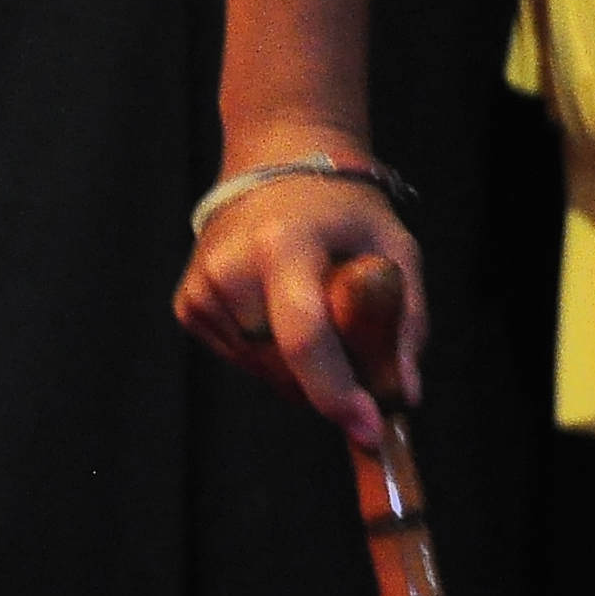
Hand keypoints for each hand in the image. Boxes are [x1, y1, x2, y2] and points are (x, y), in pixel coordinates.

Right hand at [173, 167, 427, 448]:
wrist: (278, 168)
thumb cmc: (345, 212)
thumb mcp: (395, 248)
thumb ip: (406, 319)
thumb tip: (403, 394)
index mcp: (284, 244)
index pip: (304, 335)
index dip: (336, 390)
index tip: (368, 428)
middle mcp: (232, 268)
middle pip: (285, 366)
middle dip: (330, 380)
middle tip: (359, 350)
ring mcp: (203, 290)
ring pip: (265, 372)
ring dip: (301, 368)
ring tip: (318, 311)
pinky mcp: (188, 306)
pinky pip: (243, 360)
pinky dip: (272, 354)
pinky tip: (282, 310)